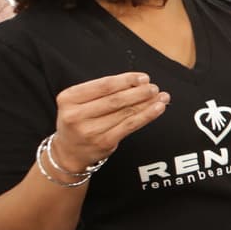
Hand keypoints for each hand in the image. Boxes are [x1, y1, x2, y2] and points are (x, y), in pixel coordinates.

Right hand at [50, 72, 169, 170]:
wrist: (69, 152)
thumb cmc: (79, 121)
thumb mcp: (79, 102)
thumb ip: (103, 91)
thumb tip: (138, 81)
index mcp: (69, 98)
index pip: (103, 85)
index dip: (126, 80)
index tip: (143, 77)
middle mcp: (76, 115)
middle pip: (116, 99)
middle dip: (139, 91)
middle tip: (154, 87)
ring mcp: (90, 130)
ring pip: (125, 112)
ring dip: (147, 103)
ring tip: (161, 96)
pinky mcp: (104, 142)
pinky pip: (130, 126)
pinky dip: (147, 116)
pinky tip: (158, 108)